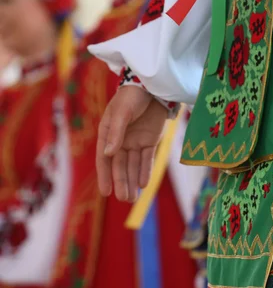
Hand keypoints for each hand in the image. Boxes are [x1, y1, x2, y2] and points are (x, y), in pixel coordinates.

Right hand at [96, 86, 167, 201]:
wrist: (152, 87)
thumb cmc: (131, 97)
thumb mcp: (121, 112)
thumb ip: (116, 133)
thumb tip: (109, 154)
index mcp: (107, 133)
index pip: (104, 159)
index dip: (105, 175)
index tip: (106, 192)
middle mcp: (120, 140)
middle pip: (120, 166)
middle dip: (122, 183)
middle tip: (124, 200)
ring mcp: (135, 141)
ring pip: (133, 166)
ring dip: (133, 181)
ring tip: (133, 199)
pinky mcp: (150, 141)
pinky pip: (146, 159)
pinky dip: (145, 171)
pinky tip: (144, 184)